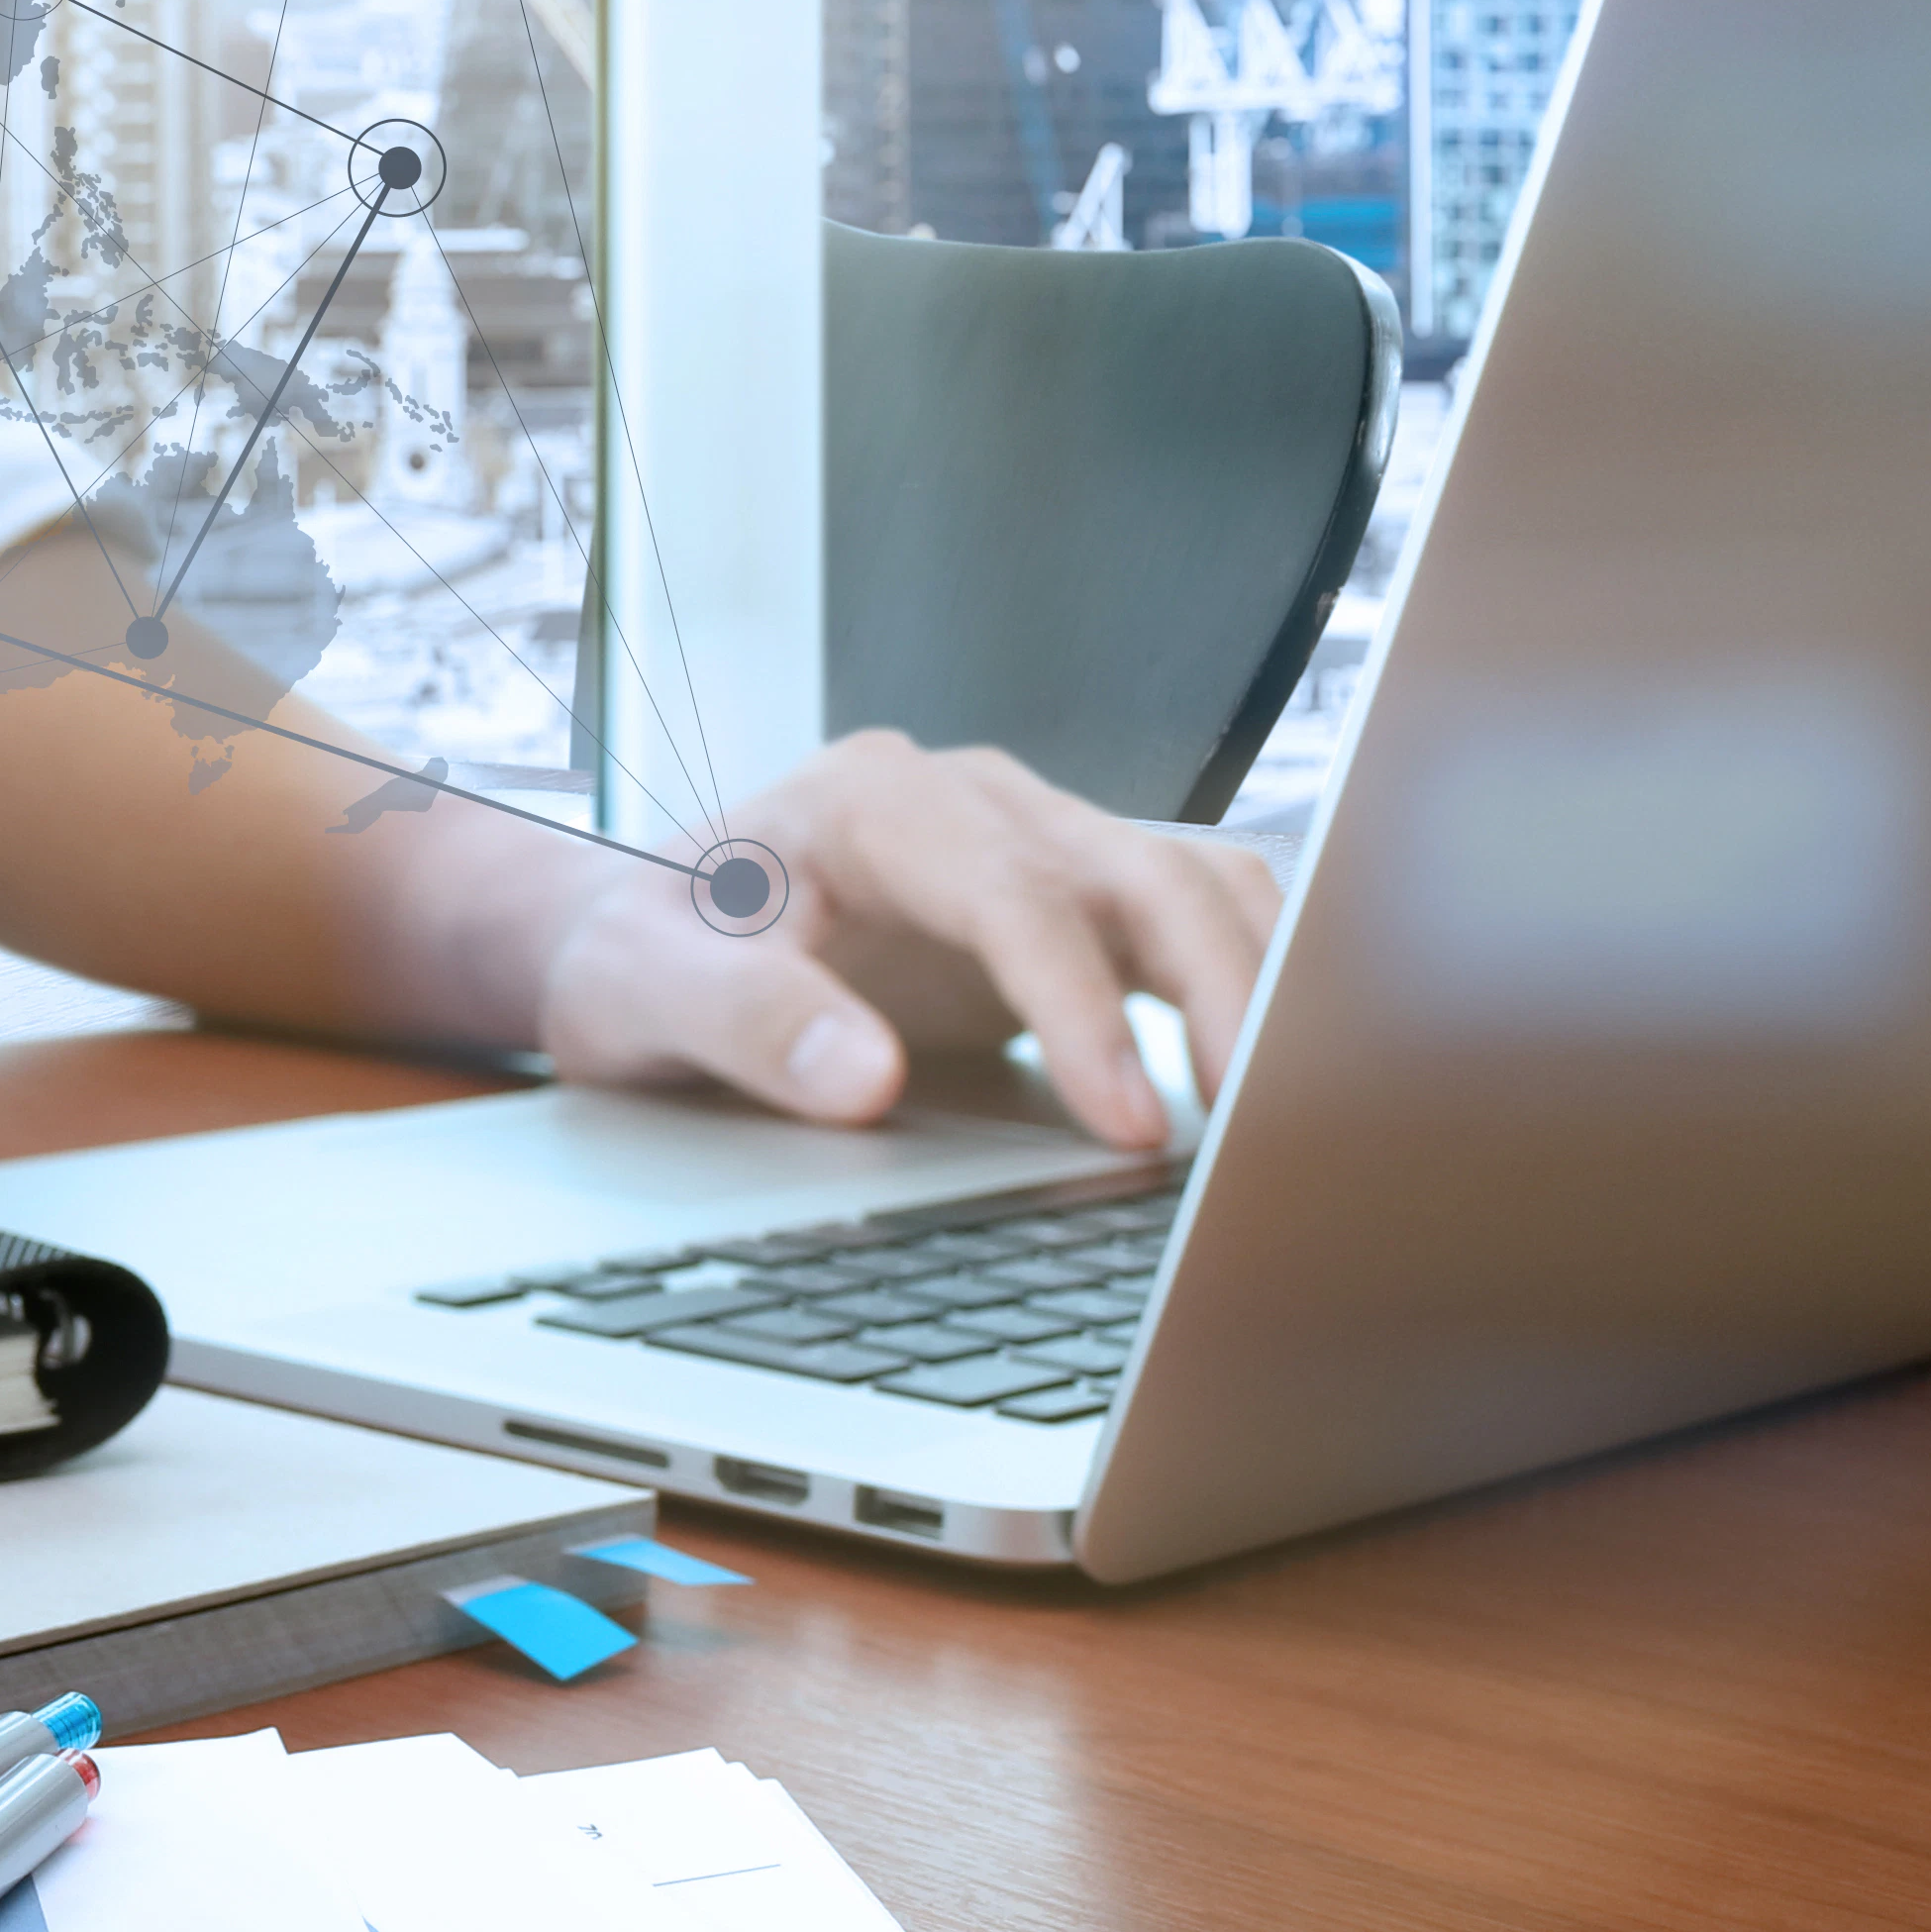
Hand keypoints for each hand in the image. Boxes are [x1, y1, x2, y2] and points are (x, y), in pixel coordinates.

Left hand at [532, 731, 1279, 1150]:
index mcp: (872, 802)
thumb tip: (863, 1079)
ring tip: (1291, 1117)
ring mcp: (1034, 843)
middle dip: (1222, 994)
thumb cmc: (640, 957)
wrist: (642, 939)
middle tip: (1258, 1130)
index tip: (1128, 1122)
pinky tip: (1278, 1081)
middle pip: (1142, 871)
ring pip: (1196, 884)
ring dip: (1261, 987)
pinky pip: (1192, 923)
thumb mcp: (643, 989)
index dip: (1084, 1008)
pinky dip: (1252, 987)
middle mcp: (975, 802)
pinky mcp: (1070, 904)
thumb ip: (744, 1024)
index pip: (1016, 893)